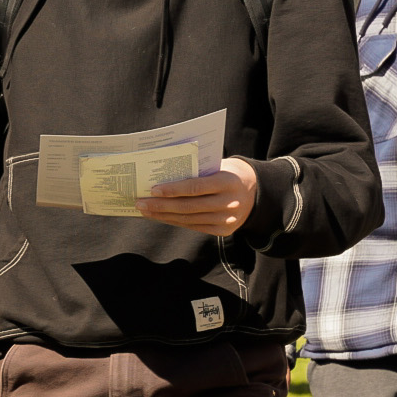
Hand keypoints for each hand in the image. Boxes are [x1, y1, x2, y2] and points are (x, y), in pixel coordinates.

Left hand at [135, 157, 257, 235]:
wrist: (255, 191)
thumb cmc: (227, 173)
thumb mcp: (218, 166)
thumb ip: (197, 171)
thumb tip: (162, 176)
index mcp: (228, 182)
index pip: (196, 187)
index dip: (173, 189)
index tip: (153, 189)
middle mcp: (229, 202)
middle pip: (189, 206)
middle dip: (161, 205)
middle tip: (140, 202)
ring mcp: (227, 219)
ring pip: (189, 219)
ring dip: (164, 215)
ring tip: (146, 210)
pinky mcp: (223, 230)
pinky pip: (194, 227)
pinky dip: (175, 221)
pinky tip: (161, 217)